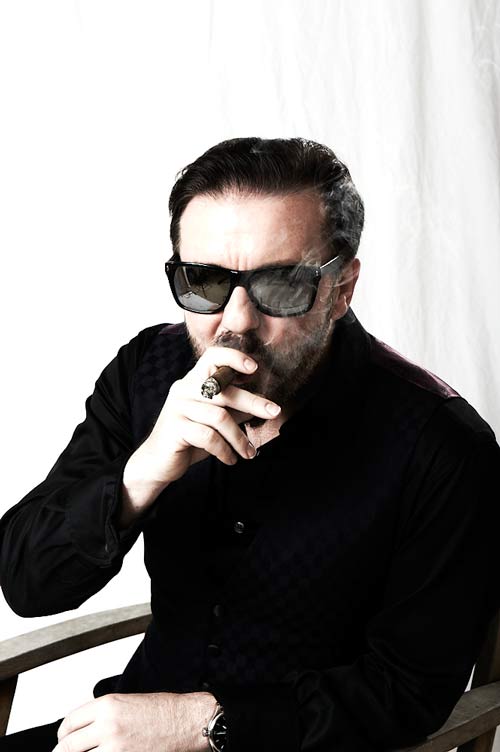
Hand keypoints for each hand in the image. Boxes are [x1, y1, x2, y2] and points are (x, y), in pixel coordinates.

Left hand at [52, 691, 214, 751]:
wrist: (187, 721)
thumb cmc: (165, 711)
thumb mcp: (128, 702)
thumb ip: (104, 714)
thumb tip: (85, 730)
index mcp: (107, 706)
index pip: (69, 723)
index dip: (62, 736)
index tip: (63, 741)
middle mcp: (107, 726)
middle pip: (68, 747)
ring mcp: (115, 748)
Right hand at [123, 346, 280, 489]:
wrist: (158, 462)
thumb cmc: (190, 438)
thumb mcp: (216, 421)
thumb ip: (234, 409)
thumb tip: (262, 404)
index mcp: (193, 381)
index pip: (212, 358)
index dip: (233, 358)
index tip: (255, 368)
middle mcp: (184, 389)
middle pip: (224, 390)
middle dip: (253, 402)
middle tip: (274, 412)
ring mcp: (177, 407)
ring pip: (219, 417)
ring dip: (239, 438)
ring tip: (248, 452)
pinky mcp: (175, 428)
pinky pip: (208, 436)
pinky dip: (224, 450)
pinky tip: (230, 459)